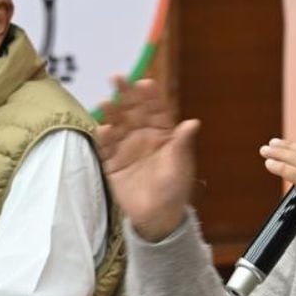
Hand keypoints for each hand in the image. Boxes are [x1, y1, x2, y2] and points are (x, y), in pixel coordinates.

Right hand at [96, 76, 199, 241]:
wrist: (158, 218)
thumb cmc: (174, 190)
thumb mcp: (180, 167)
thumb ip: (181, 144)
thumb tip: (193, 122)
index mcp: (163, 134)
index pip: (156, 110)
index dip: (151, 96)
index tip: (145, 83)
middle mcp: (143, 136)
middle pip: (133, 110)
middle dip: (125, 94)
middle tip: (117, 77)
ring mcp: (126, 148)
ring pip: (117, 125)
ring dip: (111, 113)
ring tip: (105, 102)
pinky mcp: (113, 163)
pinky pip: (106, 147)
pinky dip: (103, 138)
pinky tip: (102, 129)